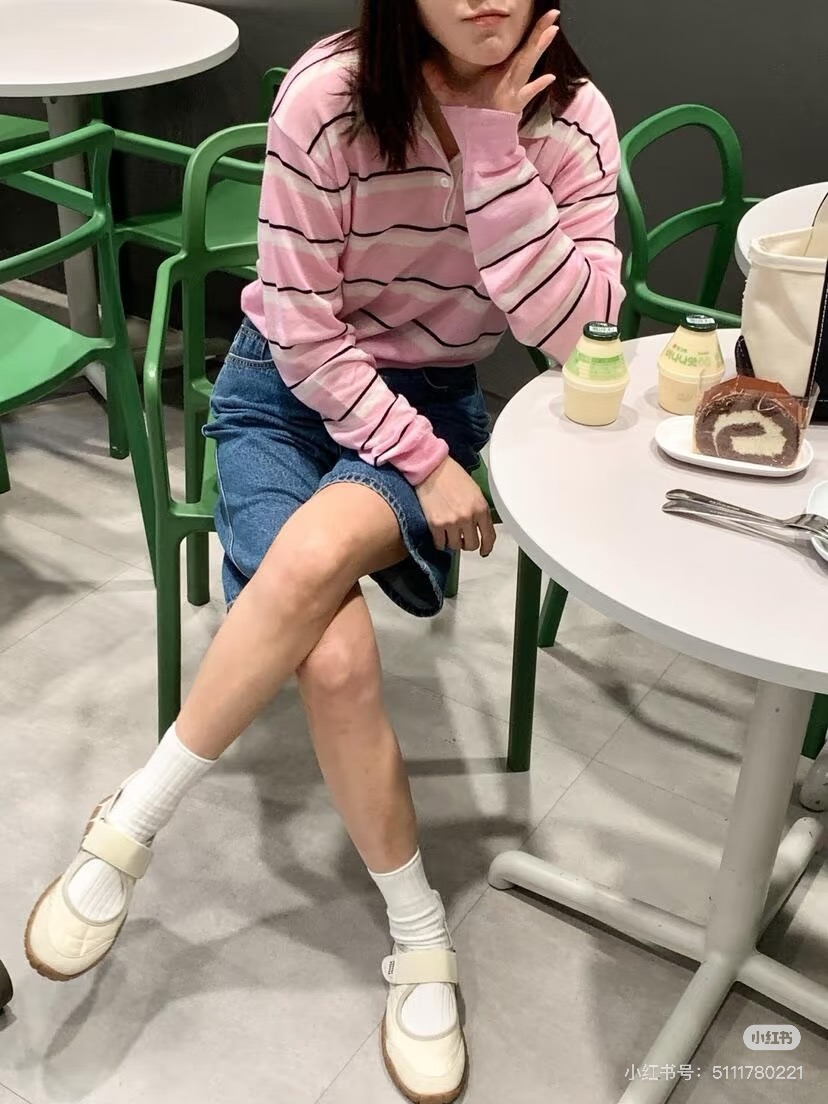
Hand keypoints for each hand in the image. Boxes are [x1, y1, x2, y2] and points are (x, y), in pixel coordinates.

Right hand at [416, 456, 495, 556]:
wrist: (431, 468)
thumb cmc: (452, 476)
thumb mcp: (475, 492)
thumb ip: (480, 511)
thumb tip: (480, 528)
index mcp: (481, 508)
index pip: (489, 536)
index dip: (487, 547)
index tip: (484, 551)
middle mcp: (468, 517)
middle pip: (471, 545)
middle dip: (467, 544)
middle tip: (462, 539)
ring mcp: (451, 522)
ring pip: (455, 546)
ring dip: (453, 542)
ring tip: (449, 533)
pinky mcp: (436, 525)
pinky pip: (440, 544)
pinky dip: (440, 542)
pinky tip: (440, 534)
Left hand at [423, 9, 559, 113]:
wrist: (477, 141)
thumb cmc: (470, 117)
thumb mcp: (448, 94)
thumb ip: (435, 78)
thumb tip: (422, 63)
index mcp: (500, 73)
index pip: (513, 48)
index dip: (524, 33)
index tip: (533, 16)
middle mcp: (511, 79)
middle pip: (527, 51)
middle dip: (539, 33)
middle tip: (552, 15)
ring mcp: (514, 90)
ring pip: (529, 65)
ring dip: (539, 48)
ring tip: (552, 31)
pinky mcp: (514, 104)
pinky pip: (527, 93)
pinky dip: (538, 86)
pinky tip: (548, 78)